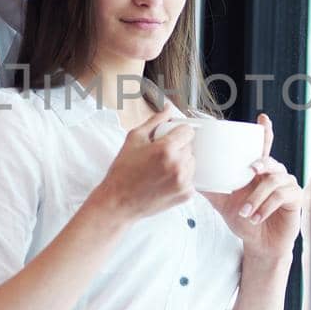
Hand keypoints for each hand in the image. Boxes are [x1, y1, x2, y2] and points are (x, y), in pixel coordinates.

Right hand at [91, 102, 194, 223]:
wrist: (118, 202)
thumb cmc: (123, 170)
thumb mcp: (134, 139)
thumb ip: (155, 121)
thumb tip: (168, 108)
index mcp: (166, 149)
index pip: (188, 131)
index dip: (179, 132)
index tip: (172, 137)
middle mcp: (177, 165)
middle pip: (190, 148)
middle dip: (178, 149)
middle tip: (161, 157)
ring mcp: (183, 182)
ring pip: (191, 164)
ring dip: (181, 164)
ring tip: (162, 170)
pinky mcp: (185, 195)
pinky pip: (191, 180)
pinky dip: (181, 179)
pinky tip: (165, 181)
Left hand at [206, 115, 302, 258]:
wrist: (259, 244)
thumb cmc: (245, 220)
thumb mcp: (223, 203)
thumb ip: (211, 189)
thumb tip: (192, 177)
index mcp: (259, 171)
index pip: (263, 146)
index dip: (265, 131)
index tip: (262, 118)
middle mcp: (275, 174)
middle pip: (270, 161)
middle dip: (260, 164)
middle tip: (251, 170)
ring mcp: (287, 185)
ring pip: (273, 180)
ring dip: (257, 197)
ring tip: (246, 212)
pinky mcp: (296, 198)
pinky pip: (282, 196)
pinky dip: (266, 207)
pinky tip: (256, 217)